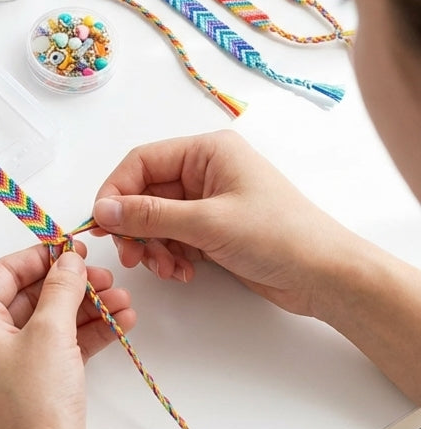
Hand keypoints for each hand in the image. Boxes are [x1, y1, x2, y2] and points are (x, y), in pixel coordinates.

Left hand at [0, 244, 135, 428]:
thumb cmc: (35, 403)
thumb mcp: (51, 333)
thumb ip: (61, 288)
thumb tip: (68, 259)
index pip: (2, 273)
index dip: (40, 257)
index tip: (72, 247)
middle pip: (28, 296)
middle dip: (71, 285)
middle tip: (105, 274)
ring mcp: (7, 364)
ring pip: (48, 321)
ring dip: (86, 308)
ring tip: (123, 298)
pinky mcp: (33, 383)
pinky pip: (58, 346)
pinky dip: (86, 333)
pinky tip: (120, 321)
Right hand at [91, 129, 354, 315]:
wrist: (327, 276)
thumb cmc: (276, 235)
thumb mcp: (207, 223)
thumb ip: (150, 215)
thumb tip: (101, 211)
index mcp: (206, 151)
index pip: (141, 162)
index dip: (116, 192)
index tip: (102, 225)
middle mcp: (204, 171)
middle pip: (145, 193)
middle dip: (136, 227)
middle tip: (132, 258)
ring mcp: (208, 201)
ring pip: (156, 219)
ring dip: (153, 246)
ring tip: (167, 269)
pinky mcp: (213, 230)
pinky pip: (173, 237)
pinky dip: (170, 256)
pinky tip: (183, 273)